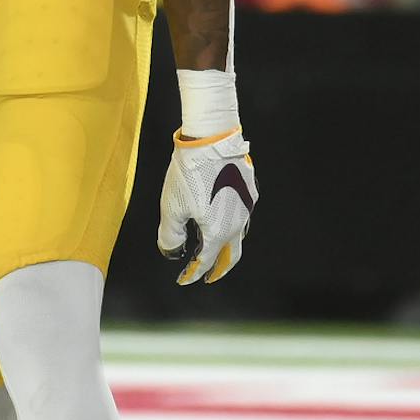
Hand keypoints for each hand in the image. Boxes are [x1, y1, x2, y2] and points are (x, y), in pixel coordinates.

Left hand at [158, 127, 256, 283]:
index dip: (193, 273)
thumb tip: (171, 249)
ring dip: (226, 245)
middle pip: (232, 255)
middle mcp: (238, 223)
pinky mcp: (249, 189)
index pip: (206, 261)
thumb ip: (170, 235)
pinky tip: (221, 216)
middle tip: (210, 275)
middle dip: (220, 268)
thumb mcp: (171, 207)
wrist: (211, 140)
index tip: (184, 279)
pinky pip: (241, 214)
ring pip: (239, 234)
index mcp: (218, 232)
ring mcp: (246, 206)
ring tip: (213, 247)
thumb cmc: (189, 173)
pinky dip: (231, 224)